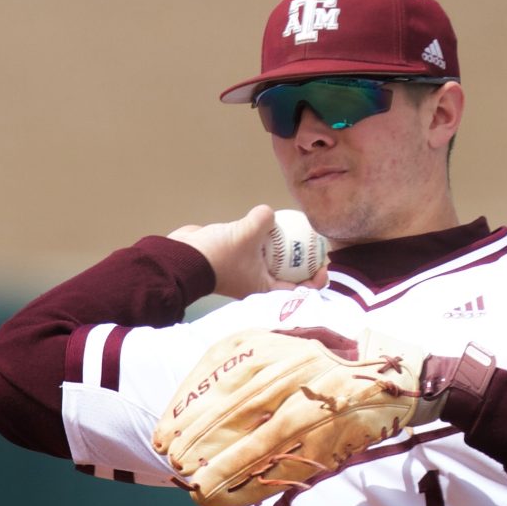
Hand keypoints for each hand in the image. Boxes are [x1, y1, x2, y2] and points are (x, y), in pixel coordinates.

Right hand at [167, 204, 326, 298]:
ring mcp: (243, 271)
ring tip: (293, 230)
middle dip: (302, 262)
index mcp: (264, 289)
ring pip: (270, 261)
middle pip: (288, 276)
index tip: (324, 264)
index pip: (299, 292)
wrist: (182, 257)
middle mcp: (256, 284)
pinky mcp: (231, 258)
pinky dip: (260, 240)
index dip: (316, 281)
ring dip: (280, 249)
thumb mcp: (248, 233)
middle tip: (313, 244)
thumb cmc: (217, 256)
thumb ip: (265, 220)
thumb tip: (270, 213)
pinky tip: (264, 225)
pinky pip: (253, 248)